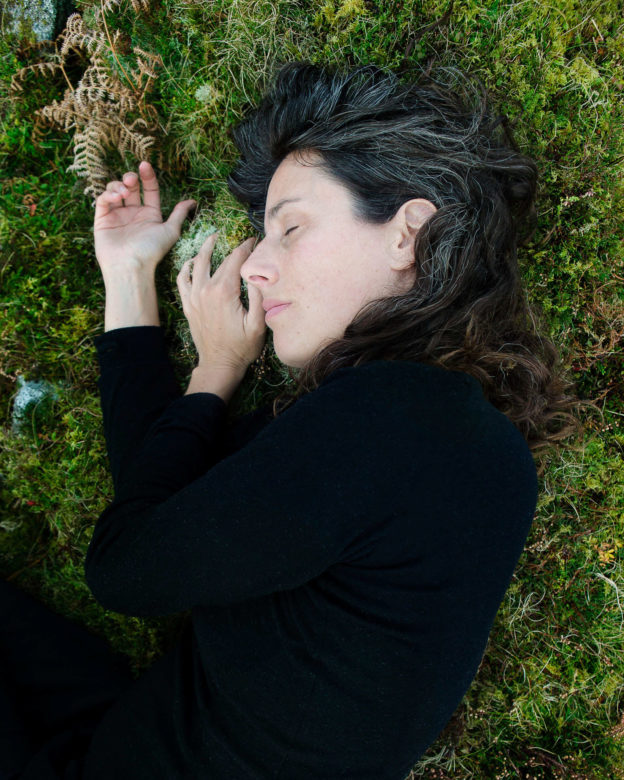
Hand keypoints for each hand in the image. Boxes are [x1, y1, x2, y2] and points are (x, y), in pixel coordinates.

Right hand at [93, 160, 196, 276]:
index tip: (145, 165)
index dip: (148, 176)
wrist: (130, 266)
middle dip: (130, 179)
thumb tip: (192, 201)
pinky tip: (116, 198)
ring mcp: (117, 216)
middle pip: (130, 187)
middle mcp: (133, 214)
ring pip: (115, 190)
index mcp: (150, 215)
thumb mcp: (170, 230)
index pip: (149, 189)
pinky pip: (102, 201)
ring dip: (118, 186)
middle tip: (132, 180)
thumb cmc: (151, 250)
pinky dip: (108, 194)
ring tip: (124, 192)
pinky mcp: (102, 220)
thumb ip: (179, 214)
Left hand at [177, 233, 265, 374]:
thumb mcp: (258, 324)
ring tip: (212, 238)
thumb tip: (258, 272)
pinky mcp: (188, 304)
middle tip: (238, 238)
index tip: (254, 240)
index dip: (246, 247)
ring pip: (197, 263)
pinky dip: (186, 267)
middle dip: (229, 246)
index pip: (235, 260)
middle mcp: (206, 290)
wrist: (219, 365)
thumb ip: (258, 296)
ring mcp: (194, 297)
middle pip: (217, 259)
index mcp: (224, 291)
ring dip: (204, 248)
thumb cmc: (242, 347)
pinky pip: (182, 279)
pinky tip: (192, 261)